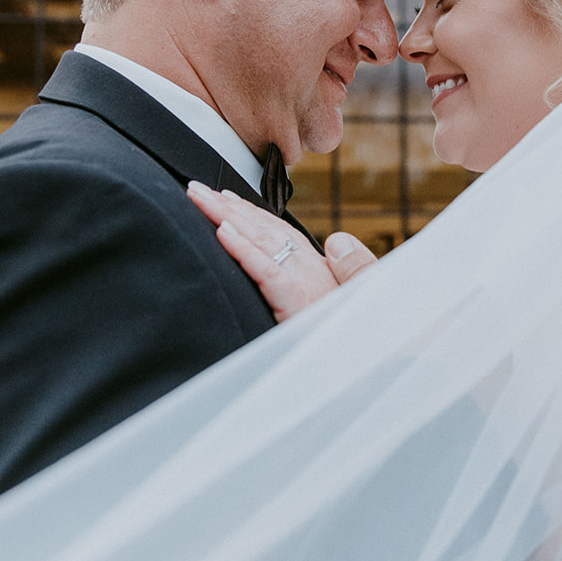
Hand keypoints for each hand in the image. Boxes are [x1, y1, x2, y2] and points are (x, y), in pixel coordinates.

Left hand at [186, 183, 376, 322]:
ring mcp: (307, 286)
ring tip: (201, 199)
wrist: (363, 371)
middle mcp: (314, 271)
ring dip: (227, 215)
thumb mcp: (346, 303)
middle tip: (197, 189)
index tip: (223, 198)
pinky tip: (222, 232)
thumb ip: (343, 273)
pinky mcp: (298, 305)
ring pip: (263, 241)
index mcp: (321, 271)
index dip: (250, 213)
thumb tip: (337, 241)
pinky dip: (243, 249)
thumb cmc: (350, 341)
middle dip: (229, 206)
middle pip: (266, 229)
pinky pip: (266, 271)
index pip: (281, 232)